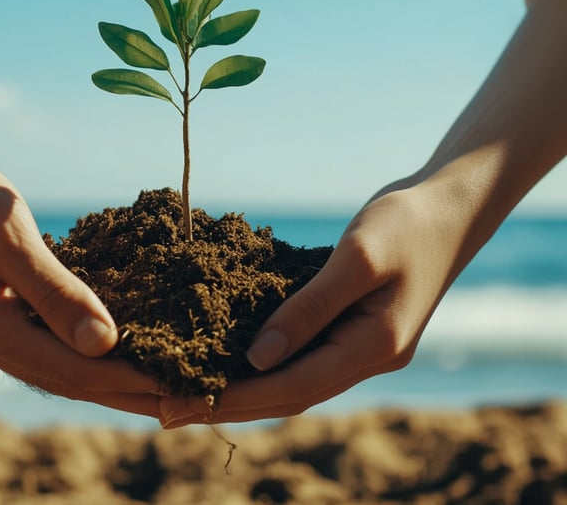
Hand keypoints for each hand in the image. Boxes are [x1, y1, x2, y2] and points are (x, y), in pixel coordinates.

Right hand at [0, 154, 163, 416]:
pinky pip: (51, 349)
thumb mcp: (7, 235)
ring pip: (61, 371)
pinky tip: (120, 357)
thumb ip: (53, 290)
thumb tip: (103, 343)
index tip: (175, 380)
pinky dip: (89, 357)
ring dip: (112, 381)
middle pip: (68, 381)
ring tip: (165, 389)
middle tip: (185, 399)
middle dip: (127, 392)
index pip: (68, 369)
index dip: (124, 378)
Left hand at [158, 180, 476, 425]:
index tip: (178, 405)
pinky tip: (233, 358)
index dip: (234, 398)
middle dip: (228, 404)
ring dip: (243, 390)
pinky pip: (303, 357)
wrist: (450, 208)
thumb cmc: (407, 224)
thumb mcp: (359, 257)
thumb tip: (258, 357)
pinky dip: (266, 364)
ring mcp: (364, 346)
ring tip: (189, 391)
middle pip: (289, 395)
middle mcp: (368, 357)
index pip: (293, 386)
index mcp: (374, 346)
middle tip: (166, 409)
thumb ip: (310, 308)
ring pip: (295, 381)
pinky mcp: (354, 329)